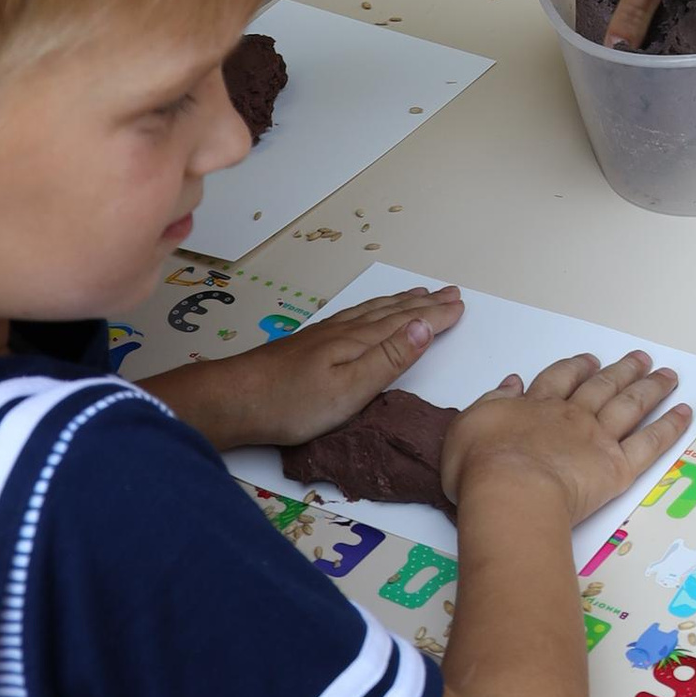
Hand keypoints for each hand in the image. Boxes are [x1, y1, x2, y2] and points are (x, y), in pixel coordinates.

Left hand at [164, 281, 462, 452]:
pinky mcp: (310, 344)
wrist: (235, 399)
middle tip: (449, 293)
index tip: (460, 305)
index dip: (436, 315)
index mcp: (360, 342)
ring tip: (417, 294)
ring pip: (372, 312)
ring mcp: (325, 336)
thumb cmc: (294, 404)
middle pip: (392, 312)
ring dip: (399, 303)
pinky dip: (371, 309)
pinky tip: (368, 312)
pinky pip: (354, 316)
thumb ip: (389, 358)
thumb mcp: (350, 389)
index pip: (408, 323)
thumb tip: (425, 325)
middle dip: (424, 304)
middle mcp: (346, 331)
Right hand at [445, 346, 688, 529]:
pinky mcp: (617, 467)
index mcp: (534, 406)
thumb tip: (511, 383)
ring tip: (668, 374)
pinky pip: (650, 443)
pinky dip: (670, 426)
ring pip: (630, 405)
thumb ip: (493, 402)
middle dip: (622, 370)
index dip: (577, 367)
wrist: (510, 490)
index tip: (591, 360)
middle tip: (641, 357)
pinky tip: (685, 412)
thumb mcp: (469, 424)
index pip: (560, 378)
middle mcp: (570, 415)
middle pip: (602, 385)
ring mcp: (597, 438)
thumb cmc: (480, 465)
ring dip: (651, 387)